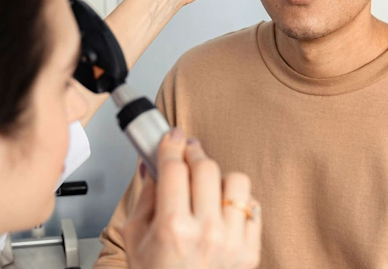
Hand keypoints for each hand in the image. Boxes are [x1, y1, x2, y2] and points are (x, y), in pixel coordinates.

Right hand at [124, 129, 261, 268]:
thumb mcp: (135, 238)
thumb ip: (145, 196)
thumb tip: (152, 164)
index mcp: (173, 228)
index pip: (175, 168)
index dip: (171, 144)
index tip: (172, 136)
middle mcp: (207, 233)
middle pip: (206, 167)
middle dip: (193, 153)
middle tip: (187, 153)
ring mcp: (232, 242)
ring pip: (236, 182)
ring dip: (219, 178)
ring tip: (206, 187)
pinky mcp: (250, 252)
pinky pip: (252, 206)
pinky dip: (238, 203)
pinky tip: (222, 210)